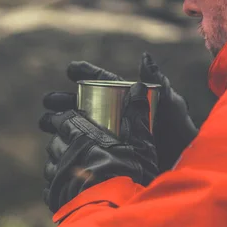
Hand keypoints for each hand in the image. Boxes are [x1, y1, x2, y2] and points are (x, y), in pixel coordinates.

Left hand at [39, 83, 157, 213]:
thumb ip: (136, 115)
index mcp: (81, 135)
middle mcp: (65, 153)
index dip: (64, 118)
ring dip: (58, 163)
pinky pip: (51, 188)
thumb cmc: (129, 174)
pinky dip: (57, 186)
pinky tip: (67, 187)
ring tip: (69, 166)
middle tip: (69, 143)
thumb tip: (137, 86)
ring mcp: (58, 176)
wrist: (114, 209)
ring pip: (52, 164)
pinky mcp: (56, 197)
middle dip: (60, 140)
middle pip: (56, 141)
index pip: (64, 119)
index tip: (67, 119)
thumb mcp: (139, 142)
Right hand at [43, 53, 197, 170]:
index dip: (85, 73)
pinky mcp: (103, 159)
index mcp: (126, 101)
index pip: (102, 82)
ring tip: (46, 124)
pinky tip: (52, 151)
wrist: (180, 170)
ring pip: (74, 129)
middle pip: (81, 106)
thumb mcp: (170, 106)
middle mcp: (114, 119)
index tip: (70, 69)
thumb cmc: (179, 134)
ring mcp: (106, 139)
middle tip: (49, 103)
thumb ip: (157, 82)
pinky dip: (62, 151)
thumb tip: (144, 57)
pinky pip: (77, 153)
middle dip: (62, 103)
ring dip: (57, 126)